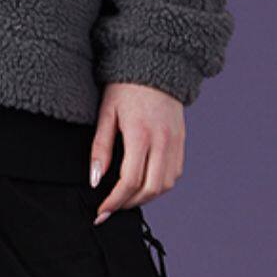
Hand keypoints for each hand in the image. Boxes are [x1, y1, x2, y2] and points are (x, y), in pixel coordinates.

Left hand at [89, 81, 184, 223]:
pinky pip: (175, 173)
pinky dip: (160, 185)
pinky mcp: (181, 140)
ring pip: (166, 185)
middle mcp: (163, 141)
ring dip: (146, 197)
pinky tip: (144, 184)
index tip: (101, 212)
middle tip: (111, 208)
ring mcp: (176, 141)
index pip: (130, 180)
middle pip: (151, 188)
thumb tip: (95, 180)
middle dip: (129, 204)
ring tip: (126, 198)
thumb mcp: (106, 114)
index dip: (114, 201)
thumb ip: (100, 148)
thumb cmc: (124, 87)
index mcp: (141, 134)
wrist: (155, 64)